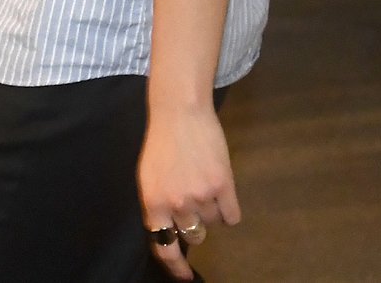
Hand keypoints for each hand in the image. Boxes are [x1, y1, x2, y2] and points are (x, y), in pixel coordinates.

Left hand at [138, 104, 240, 280]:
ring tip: (203, 182)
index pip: (164, 247)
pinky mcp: (223, 185)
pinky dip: (229, 208)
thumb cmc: (161, 144)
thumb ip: (158, 207)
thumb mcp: (148, 178)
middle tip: (193, 199)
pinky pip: (232, 216)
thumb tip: (169, 233)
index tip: (184, 276)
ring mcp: (201, 196)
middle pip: (194, 236)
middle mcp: (177, 204)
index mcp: (153, 203)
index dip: (175, 266)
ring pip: (214, 223)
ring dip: (211, 210)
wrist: (179, 113)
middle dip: (195, 223)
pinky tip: (220, 189)